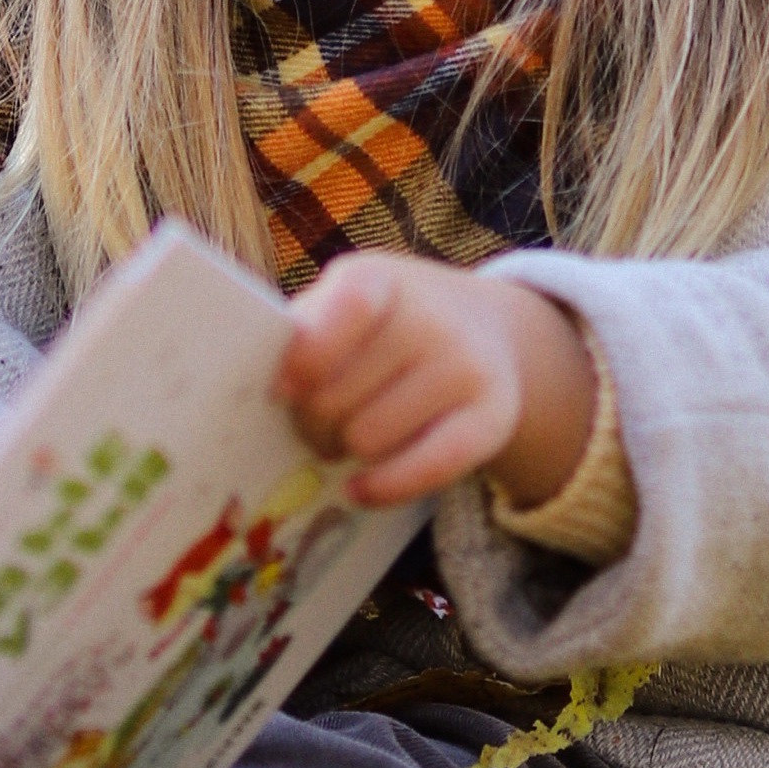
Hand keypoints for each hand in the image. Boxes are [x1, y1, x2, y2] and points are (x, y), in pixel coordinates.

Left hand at [273, 254, 596, 508]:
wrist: (483, 329)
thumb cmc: (386, 324)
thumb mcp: (344, 303)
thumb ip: (304, 334)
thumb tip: (276, 391)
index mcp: (380, 279)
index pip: (345, 311)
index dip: (303, 360)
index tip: (280, 392)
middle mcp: (432, 318)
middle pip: (333, 398)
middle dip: (311, 420)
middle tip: (317, 419)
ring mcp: (467, 367)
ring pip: (366, 440)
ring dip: (345, 449)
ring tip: (351, 433)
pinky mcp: (492, 417)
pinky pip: (424, 470)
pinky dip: (380, 489)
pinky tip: (359, 488)